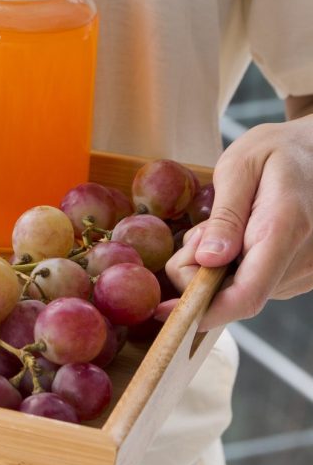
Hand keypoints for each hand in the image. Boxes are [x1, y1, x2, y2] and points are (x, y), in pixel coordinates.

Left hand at [166, 115, 312, 330]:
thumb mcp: (240, 167)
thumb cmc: (277, 151)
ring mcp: (308, 271)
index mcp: (287, 230)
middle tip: (195, 235)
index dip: (204, 312)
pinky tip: (238, 237)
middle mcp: (305, 260)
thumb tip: (209, 261)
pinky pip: (257, 282)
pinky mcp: (304, 274)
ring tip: (223, 228)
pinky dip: (235, 268)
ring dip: (216, 270)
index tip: (167, 313)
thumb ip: (226, 216)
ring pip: (244, 290)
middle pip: (237, 294)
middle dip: (199, 276)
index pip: (246, 294)